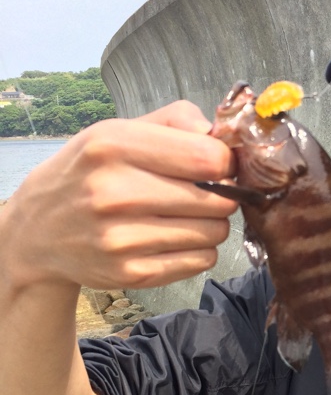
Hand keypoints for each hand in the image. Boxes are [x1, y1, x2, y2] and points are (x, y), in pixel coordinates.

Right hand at [2, 100, 240, 289]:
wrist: (41, 229)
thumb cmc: (92, 172)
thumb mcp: (120, 130)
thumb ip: (176, 121)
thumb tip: (223, 138)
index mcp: (113, 146)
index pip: (208, 158)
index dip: (225, 163)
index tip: (217, 166)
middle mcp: (114, 193)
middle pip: (218, 199)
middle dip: (222, 194)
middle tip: (204, 193)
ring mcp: (121, 238)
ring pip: (215, 232)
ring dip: (212, 224)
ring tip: (186, 215)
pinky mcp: (131, 273)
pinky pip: (202, 261)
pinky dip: (199, 249)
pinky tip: (174, 237)